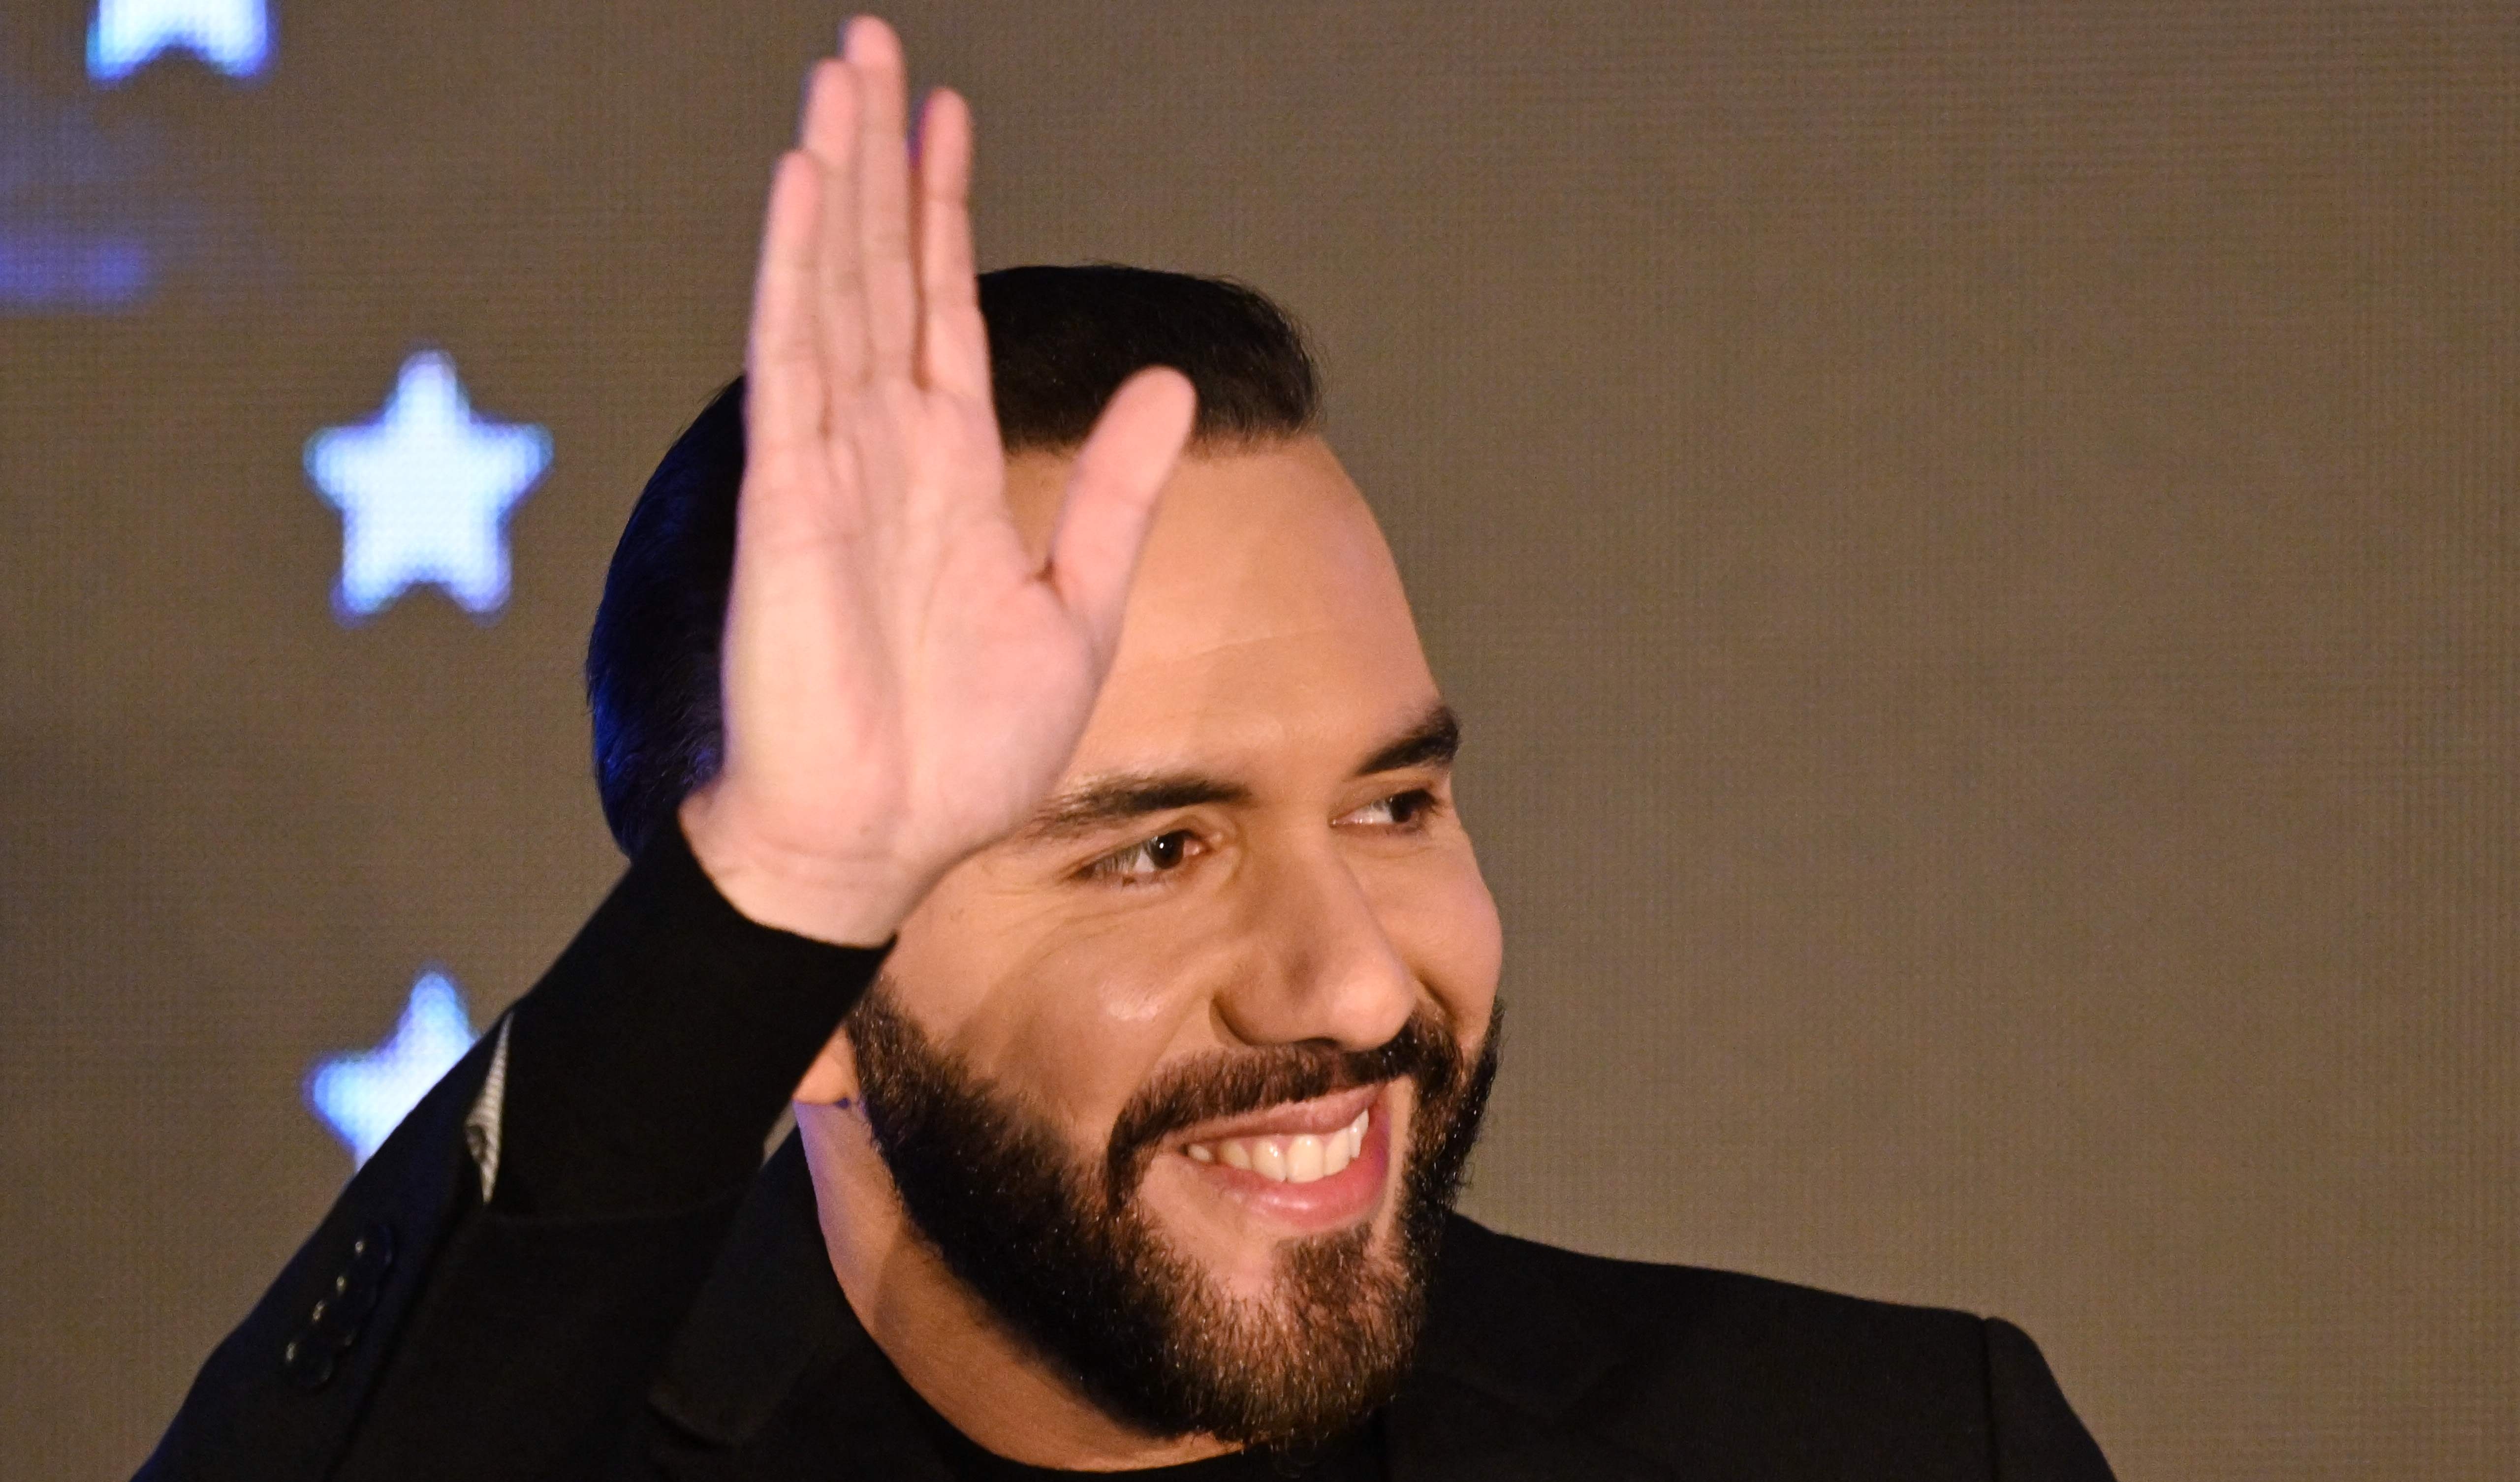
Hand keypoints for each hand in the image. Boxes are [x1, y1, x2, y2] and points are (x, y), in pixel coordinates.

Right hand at [678, 18, 1196, 945]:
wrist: (883, 843)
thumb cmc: (967, 749)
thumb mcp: (1079, 605)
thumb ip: (1120, 491)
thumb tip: (1173, 380)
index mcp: (948, 470)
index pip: (941, 305)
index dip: (941, 207)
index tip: (947, 115)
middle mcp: (883, 447)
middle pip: (878, 266)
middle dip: (877, 154)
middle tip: (871, 42)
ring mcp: (829, 465)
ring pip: (832, 287)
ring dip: (834, 180)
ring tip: (839, 78)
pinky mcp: (788, 502)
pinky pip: (793, 363)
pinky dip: (796, 271)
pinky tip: (804, 187)